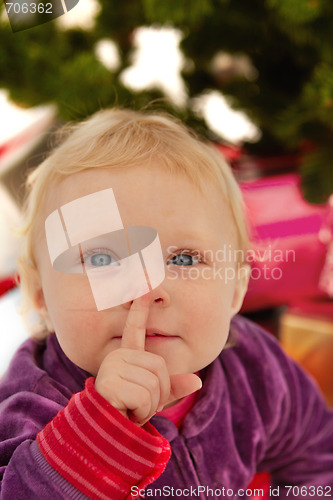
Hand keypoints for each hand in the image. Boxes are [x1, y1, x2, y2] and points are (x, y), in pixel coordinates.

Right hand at [94, 293, 201, 425]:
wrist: (102, 435)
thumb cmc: (126, 412)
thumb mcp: (153, 397)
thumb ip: (173, 387)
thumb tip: (198, 381)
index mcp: (127, 355)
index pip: (136, 326)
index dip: (141, 305)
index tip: (145, 282)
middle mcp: (118, 356)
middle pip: (160, 368)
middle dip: (158, 394)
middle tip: (137, 405)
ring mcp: (112, 367)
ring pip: (154, 384)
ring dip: (149, 406)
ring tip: (130, 410)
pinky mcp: (109, 383)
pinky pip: (145, 398)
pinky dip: (142, 413)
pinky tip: (125, 414)